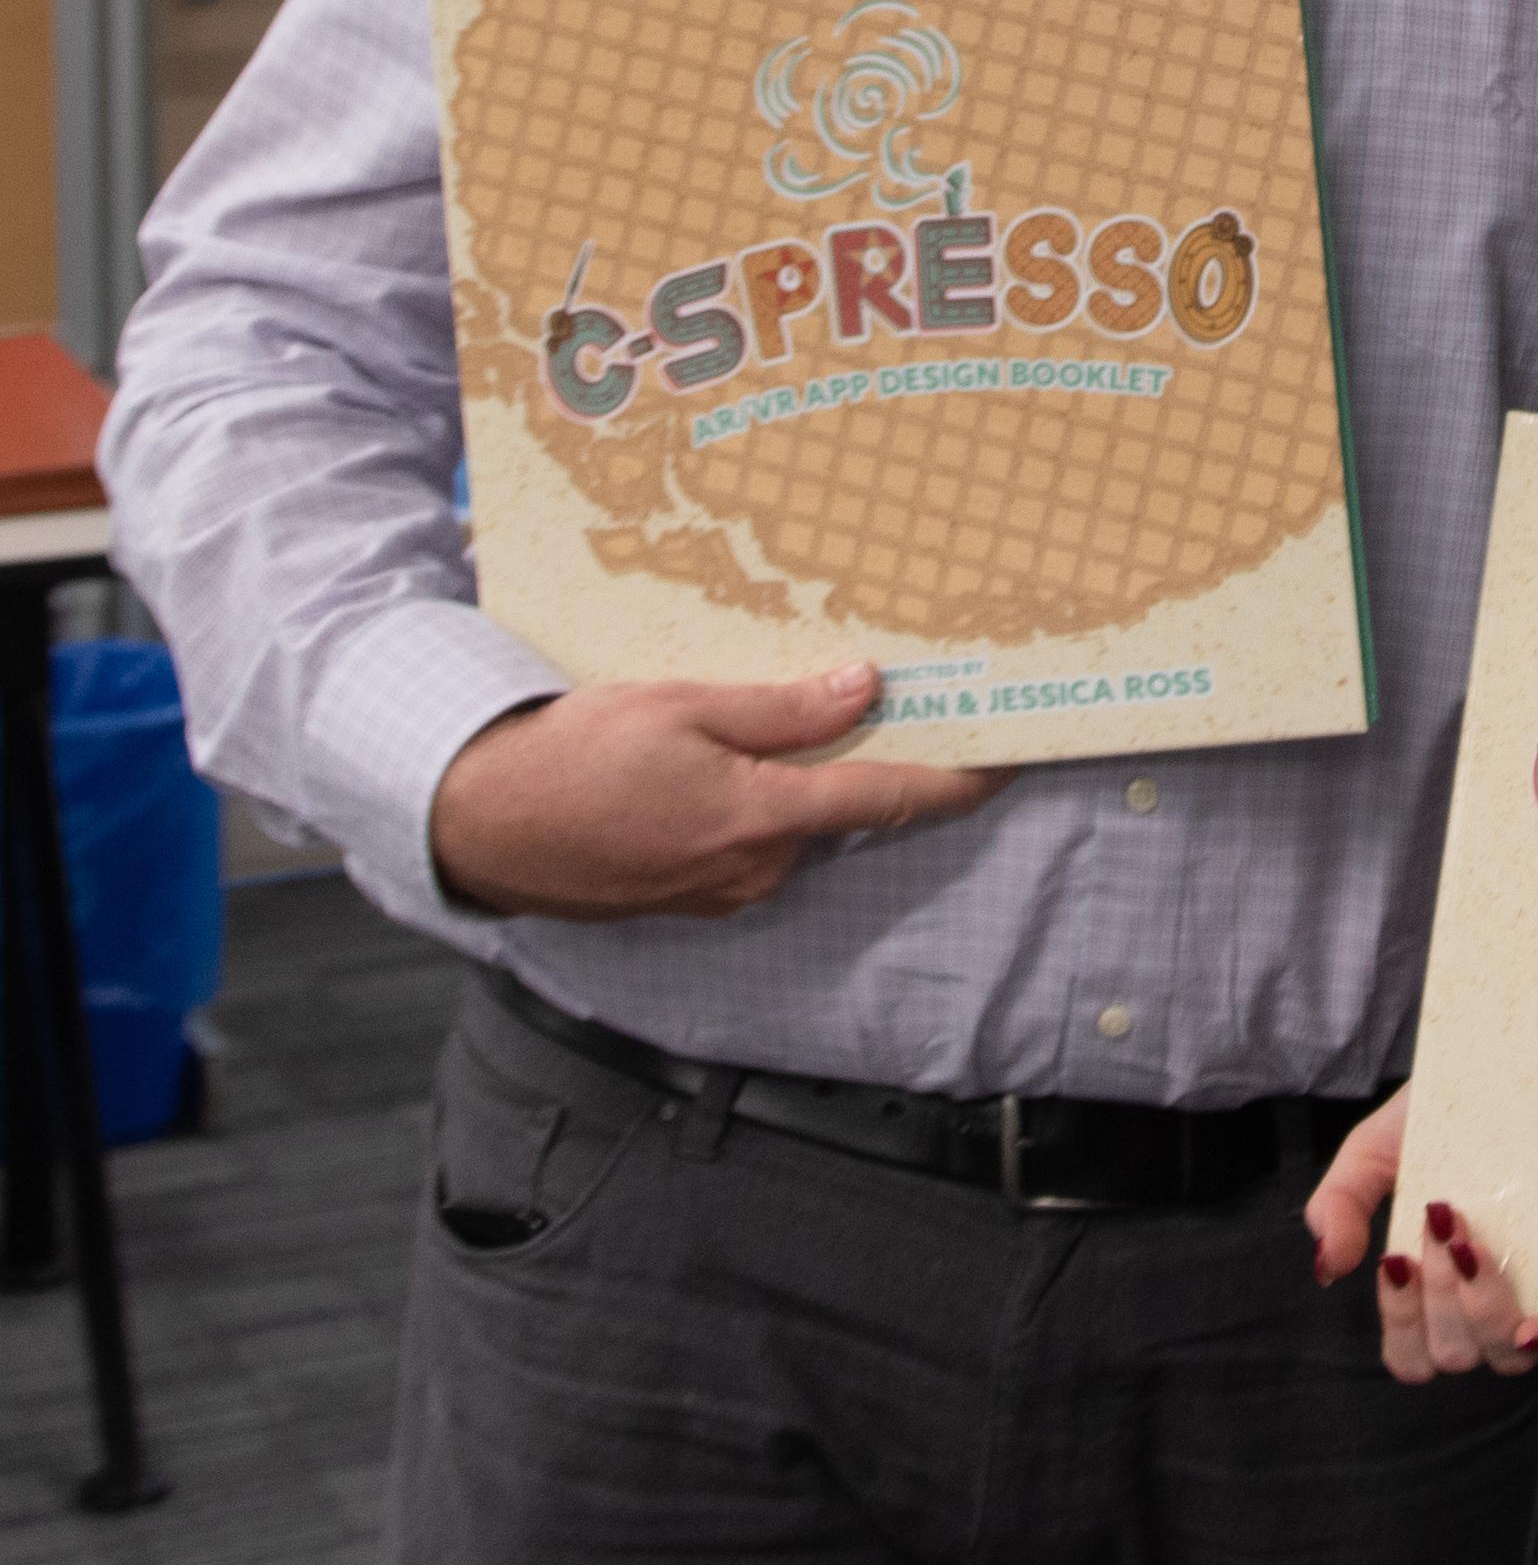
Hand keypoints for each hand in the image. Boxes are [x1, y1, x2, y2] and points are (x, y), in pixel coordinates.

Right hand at [429, 663, 1009, 918]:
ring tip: (776, 714)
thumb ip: (780, 709)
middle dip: (862, 760)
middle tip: (882, 695)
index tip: (1007, 760)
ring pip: (792, 825)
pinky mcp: (688, 897)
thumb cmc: (574, 756)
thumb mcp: (682, 706)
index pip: (887, 800)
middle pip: (842, 810)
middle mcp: (754, 867)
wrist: (480, 823)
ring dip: (797, 780)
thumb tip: (863, 690)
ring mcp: (720, 891)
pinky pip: (748, 843)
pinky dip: (754, 802)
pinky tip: (720, 760)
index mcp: (761, 817)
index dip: (955, 782)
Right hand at [1305, 1086, 1537, 1379]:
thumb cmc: (1441, 1116)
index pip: (1409, 1354)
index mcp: (1434, 1288)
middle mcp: (1485, 1307)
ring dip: (1482, 1306)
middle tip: (1442, 1223)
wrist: (1506, 1070)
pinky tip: (1535, 1315)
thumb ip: (1342, 1200)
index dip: (1401, 1322)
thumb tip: (1328, 1267)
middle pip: (1453, 1354)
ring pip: (1504, 1354)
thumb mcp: (1377, 1147)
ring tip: (1476, 1240)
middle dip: (1441, 1295)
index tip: (1399, 1257)